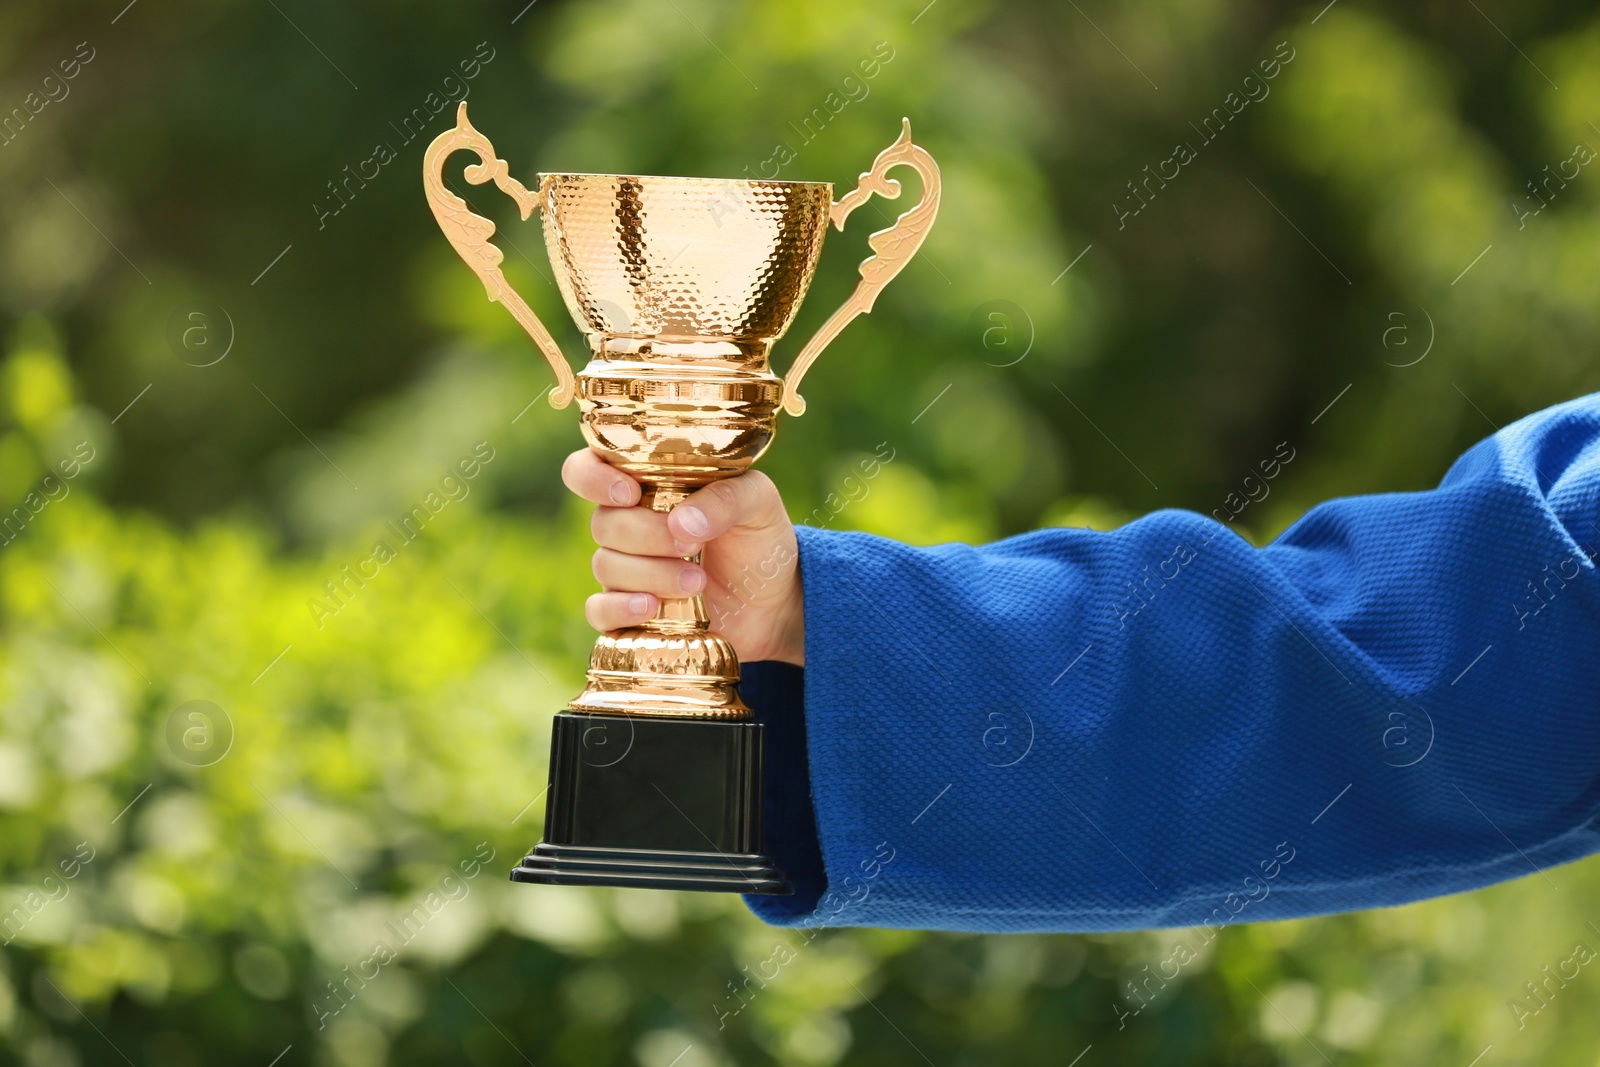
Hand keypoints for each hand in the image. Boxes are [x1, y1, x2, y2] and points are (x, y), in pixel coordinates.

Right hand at [561, 449, 804, 665]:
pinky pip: (599, 610)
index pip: (587, 469)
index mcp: (649, 484)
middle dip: (647, 534)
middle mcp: (629, 524)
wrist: (776, 601)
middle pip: (603, 522)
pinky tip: (652, 608)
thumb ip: (727, 498)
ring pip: (605, 565)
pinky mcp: (631, 611)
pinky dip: (620, 608)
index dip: (592, 478)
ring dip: (650, 574)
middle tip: (692, 546)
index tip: (630, 493)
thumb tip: (681, 521)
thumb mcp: (759, 504)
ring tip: (698, 583)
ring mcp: (627, 570)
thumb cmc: (761, 539)